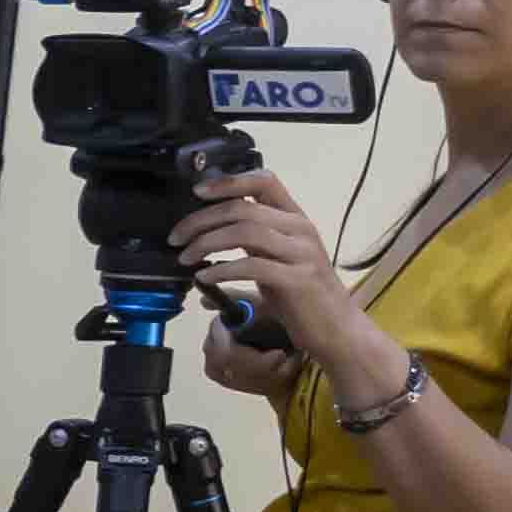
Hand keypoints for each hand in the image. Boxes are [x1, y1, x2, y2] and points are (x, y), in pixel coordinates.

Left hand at [180, 164, 399, 402]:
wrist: (335, 328)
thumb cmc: (300, 296)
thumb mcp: (274, 262)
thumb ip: (248, 247)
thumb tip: (199, 249)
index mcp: (294, 219)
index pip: (264, 182)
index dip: (228, 182)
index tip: (197, 192)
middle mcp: (300, 229)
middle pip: (243, 209)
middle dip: (201, 220)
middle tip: (176, 238)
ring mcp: (301, 253)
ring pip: (245, 231)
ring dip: (206, 242)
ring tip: (186, 258)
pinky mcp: (298, 279)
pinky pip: (253, 265)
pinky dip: (222, 270)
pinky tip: (204, 279)